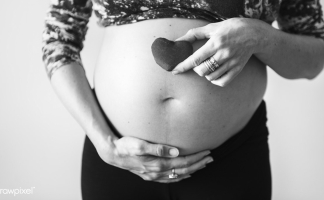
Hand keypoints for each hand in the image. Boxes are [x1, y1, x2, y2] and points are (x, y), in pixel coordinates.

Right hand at [96, 136, 212, 182]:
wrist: (113, 154)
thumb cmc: (126, 145)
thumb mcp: (140, 144)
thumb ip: (158, 148)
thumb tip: (176, 151)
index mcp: (157, 164)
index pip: (183, 162)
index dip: (196, 157)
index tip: (207, 152)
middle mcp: (157, 172)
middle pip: (183, 169)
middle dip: (198, 164)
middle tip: (210, 158)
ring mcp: (154, 175)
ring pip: (178, 175)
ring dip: (192, 170)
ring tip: (203, 165)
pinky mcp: (150, 175)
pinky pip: (169, 179)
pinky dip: (180, 177)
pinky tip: (186, 174)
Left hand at [172, 18, 267, 86]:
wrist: (254, 33)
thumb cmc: (231, 28)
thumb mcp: (212, 27)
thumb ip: (194, 34)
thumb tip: (178, 40)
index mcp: (216, 43)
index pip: (195, 58)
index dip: (183, 66)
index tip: (174, 70)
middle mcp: (223, 54)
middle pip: (202, 70)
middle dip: (195, 69)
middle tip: (198, 63)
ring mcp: (231, 63)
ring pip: (211, 76)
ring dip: (205, 73)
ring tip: (207, 66)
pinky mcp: (238, 69)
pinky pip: (222, 82)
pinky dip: (215, 80)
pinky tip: (214, 74)